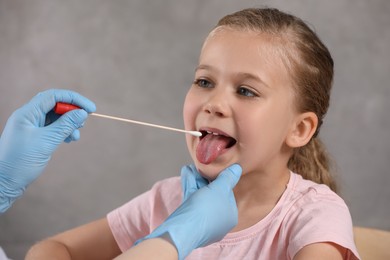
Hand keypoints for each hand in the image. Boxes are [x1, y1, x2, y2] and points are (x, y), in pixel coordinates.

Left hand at [0, 89, 95, 212]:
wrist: (5, 182)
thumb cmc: (21, 162)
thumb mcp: (46, 142)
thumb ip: (65, 125)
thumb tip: (82, 113)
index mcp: (27, 113)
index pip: (54, 96)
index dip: (74, 99)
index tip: (91, 108)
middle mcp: (29, 117)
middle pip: (55, 104)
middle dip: (72, 111)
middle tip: (83, 123)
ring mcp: (32, 126)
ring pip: (55, 117)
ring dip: (69, 123)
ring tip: (76, 135)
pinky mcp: (35, 137)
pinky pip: (53, 127)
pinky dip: (64, 131)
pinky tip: (69, 139)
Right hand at [136, 164, 241, 259]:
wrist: (182, 229)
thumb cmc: (206, 209)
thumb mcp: (220, 189)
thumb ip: (228, 177)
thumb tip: (237, 168)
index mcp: (230, 217)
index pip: (227, 195)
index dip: (221, 180)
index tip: (215, 170)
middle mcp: (218, 221)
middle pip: (213, 195)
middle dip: (205, 179)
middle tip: (201, 167)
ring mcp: (203, 222)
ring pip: (200, 197)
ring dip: (196, 180)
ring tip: (191, 167)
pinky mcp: (190, 220)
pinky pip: (192, 200)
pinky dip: (190, 186)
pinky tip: (186, 173)